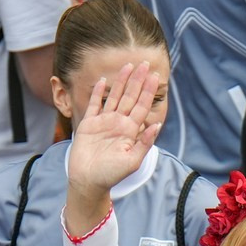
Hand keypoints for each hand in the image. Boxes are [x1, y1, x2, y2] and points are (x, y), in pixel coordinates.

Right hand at [62, 62, 163, 235]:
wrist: (88, 181)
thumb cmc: (111, 175)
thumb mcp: (132, 161)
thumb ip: (144, 143)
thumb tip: (157, 124)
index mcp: (130, 131)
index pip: (142, 106)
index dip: (148, 91)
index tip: (155, 76)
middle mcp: (118, 123)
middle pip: (130, 97)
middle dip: (138, 81)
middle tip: (145, 64)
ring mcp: (104, 122)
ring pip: (114, 97)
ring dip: (121, 82)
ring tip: (128, 65)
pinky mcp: (89, 124)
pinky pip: (94, 104)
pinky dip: (98, 92)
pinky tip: (104, 80)